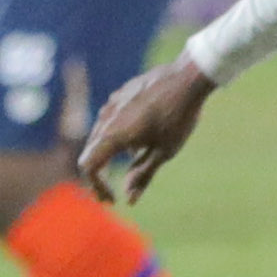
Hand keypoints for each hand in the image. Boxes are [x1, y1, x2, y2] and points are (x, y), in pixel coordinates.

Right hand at [75, 58, 216, 204]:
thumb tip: (129, 198)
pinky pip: (112, 119)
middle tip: (115, 194)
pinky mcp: (122, 94)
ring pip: (102, 135)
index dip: (97, 186)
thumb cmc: (178, 116)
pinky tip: (141, 138)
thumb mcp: (163, 152)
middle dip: (101, 175)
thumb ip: (142, 175)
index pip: (89, 167)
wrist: (188, 77)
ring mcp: (113, 103)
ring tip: (136, 163)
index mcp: (113, 134)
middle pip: (92, 152)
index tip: (112, 199)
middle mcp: (106, 117)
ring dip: (110, 154)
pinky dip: (118, 136)